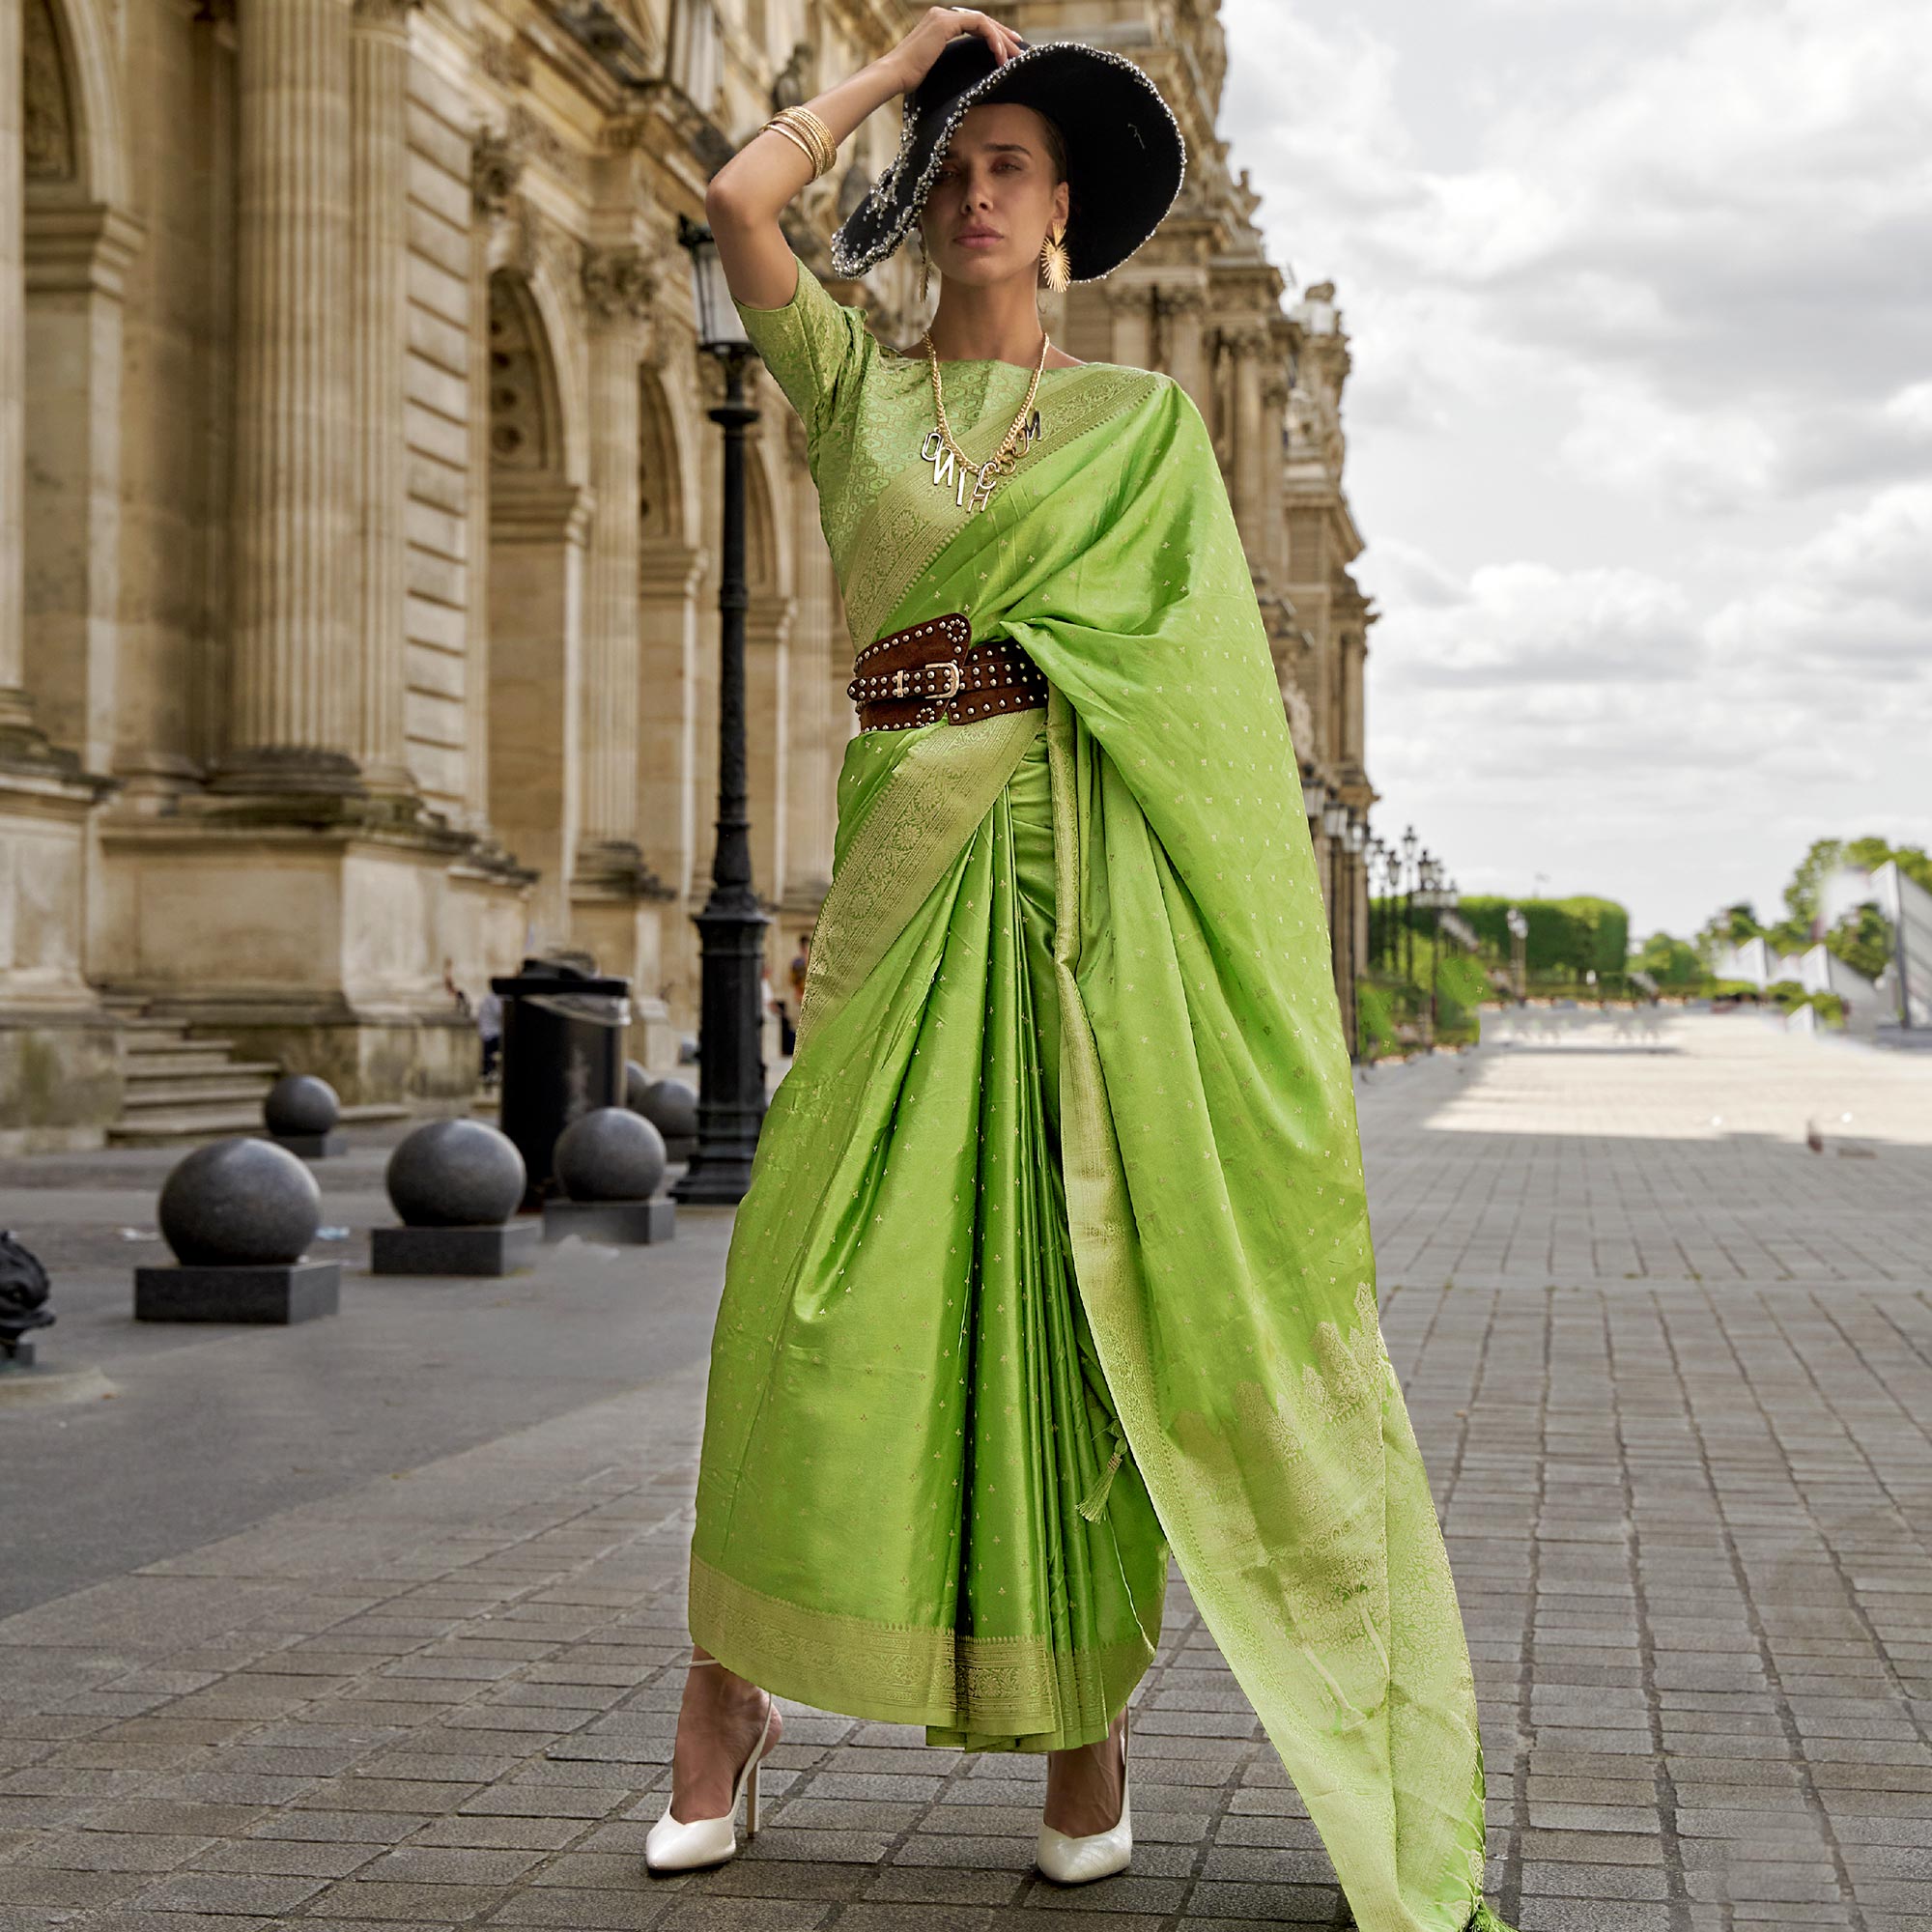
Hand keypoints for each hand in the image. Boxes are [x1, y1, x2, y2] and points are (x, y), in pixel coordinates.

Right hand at [885, 6, 1024, 93]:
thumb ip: (950, 65)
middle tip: (1020, 50)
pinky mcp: (946, 22)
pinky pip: (979, 25)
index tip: (1008, 51)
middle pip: (982, 21)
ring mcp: (943, 16)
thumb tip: (966, 78)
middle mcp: (942, 15)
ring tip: (1015, 57)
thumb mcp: (935, 71)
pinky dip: (992, 39)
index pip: (974, 25)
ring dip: (1002, 39)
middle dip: (1004, 36)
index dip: (994, 37)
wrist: (894, 76)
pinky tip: (1000, 56)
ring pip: (984, 21)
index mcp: (939, 24)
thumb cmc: (909, 81)